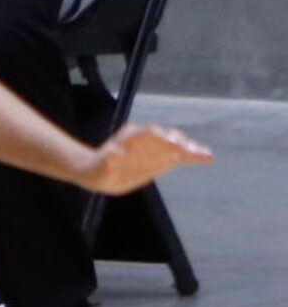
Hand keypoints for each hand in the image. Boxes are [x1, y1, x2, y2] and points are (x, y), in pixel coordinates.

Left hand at [81, 124, 211, 195]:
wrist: (101, 173)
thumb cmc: (98, 169)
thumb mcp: (99, 166)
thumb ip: (109, 159)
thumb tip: (114, 153)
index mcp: (131, 136)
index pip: (148, 133)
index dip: (159, 136)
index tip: (169, 142)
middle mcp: (146, 137)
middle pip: (165, 136)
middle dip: (178, 141)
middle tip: (190, 150)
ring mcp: (157, 146)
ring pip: (177, 143)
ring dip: (191, 148)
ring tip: (205, 154)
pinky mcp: (164, 157)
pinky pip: (181, 155)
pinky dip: (193, 156)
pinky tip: (207, 158)